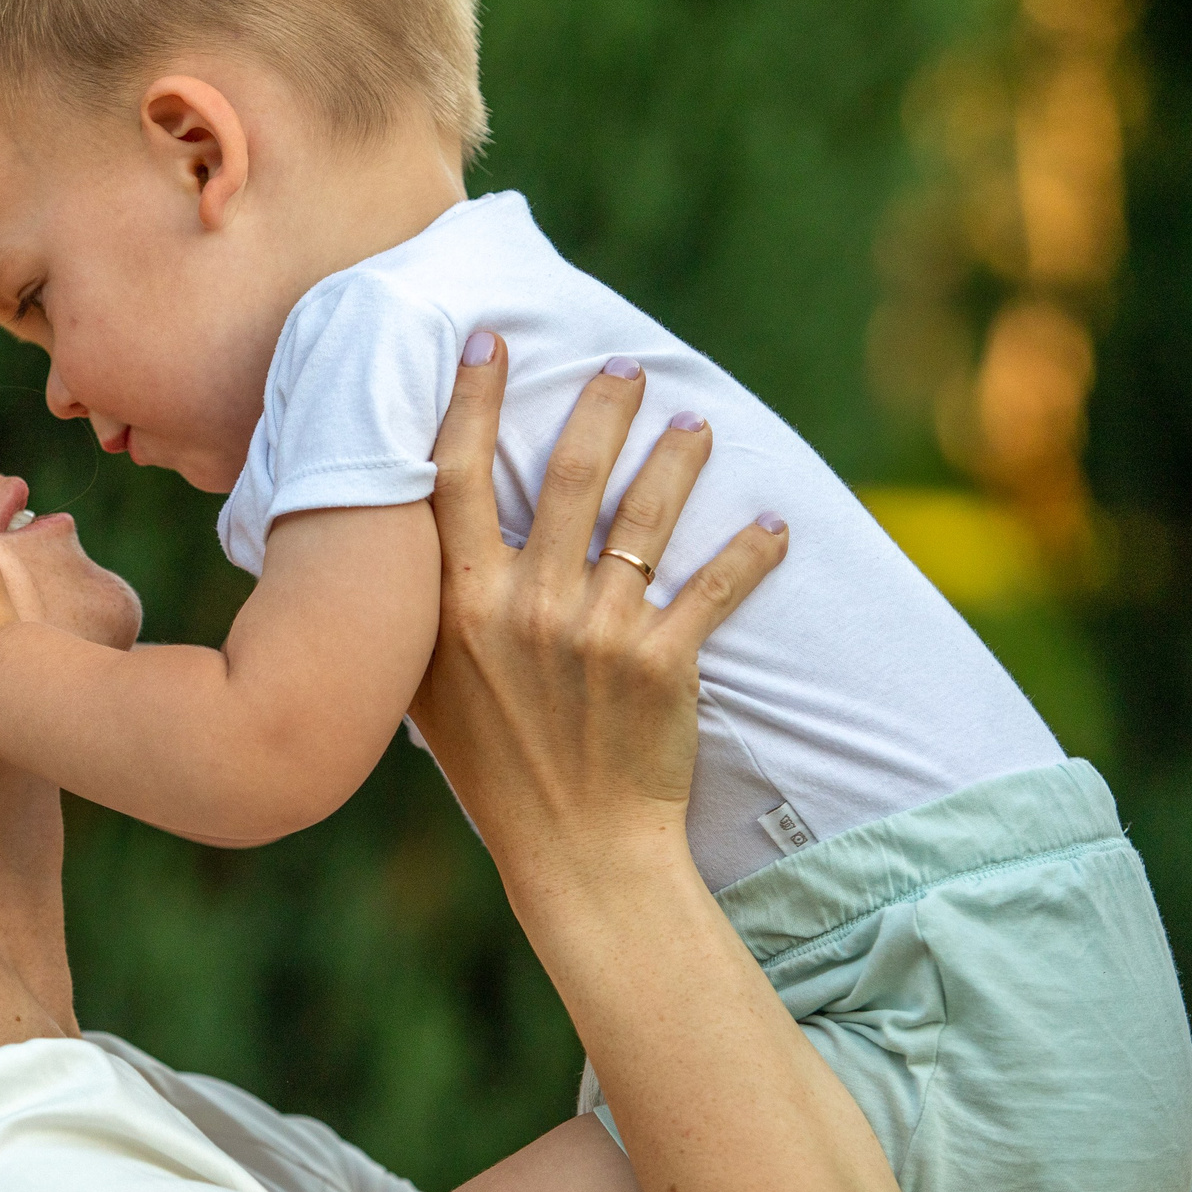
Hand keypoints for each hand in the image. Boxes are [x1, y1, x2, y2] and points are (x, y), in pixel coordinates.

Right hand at [408, 338, 788, 891]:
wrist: (574, 849)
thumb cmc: (494, 766)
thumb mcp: (430, 684)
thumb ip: (428, 609)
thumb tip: (418, 530)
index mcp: (459, 604)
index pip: (455, 477)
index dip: (470, 402)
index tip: (488, 342)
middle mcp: (524, 606)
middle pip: (565, 475)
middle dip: (599, 409)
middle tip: (625, 367)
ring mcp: (595, 631)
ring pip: (645, 517)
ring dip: (676, 459)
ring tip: (696, 422)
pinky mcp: (662, 661)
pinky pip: (714, 587)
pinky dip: (751, 553)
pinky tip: (774, 526)